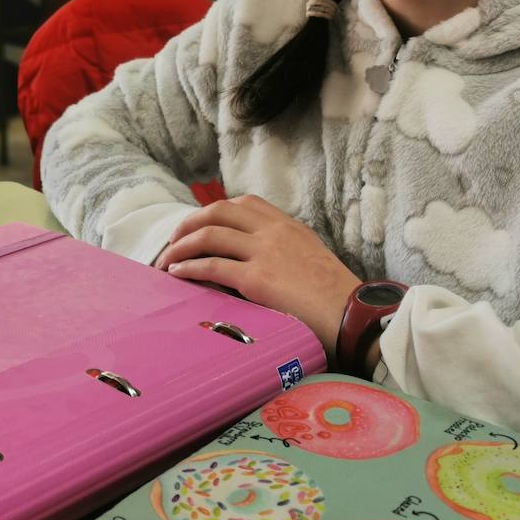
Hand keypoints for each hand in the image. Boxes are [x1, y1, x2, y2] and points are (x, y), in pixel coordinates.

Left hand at [156, 195, 362, 356]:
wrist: (354, 316)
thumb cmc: (337, 297)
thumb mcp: (311, 259)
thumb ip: (285, 251)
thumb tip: (256, 262)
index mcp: (288, 225)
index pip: (244, 203)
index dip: (214, 211)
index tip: (198, 226)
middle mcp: (274, 231)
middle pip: (218, 211)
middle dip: (188, 223)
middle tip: (173, 240)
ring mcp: (264, 252)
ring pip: (209, 235)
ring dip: (180, 246)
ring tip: (166, 260)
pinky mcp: (257, 278)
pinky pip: (213, 266)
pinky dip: (189, 267)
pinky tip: (178, 274)